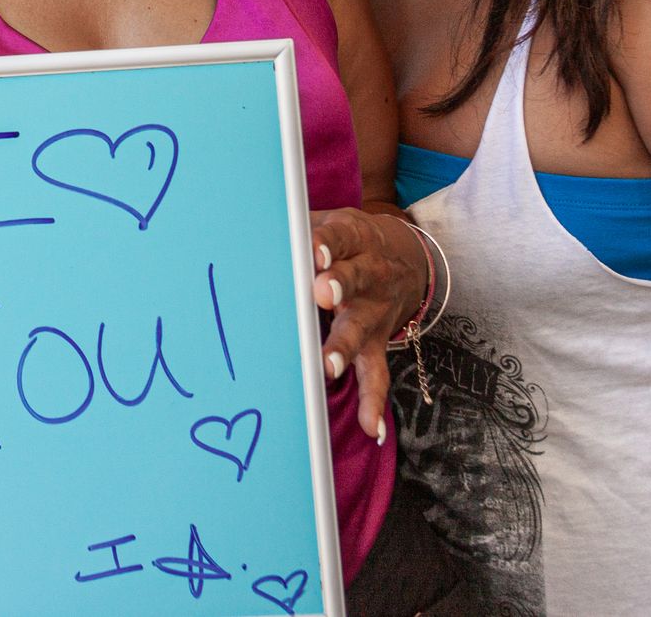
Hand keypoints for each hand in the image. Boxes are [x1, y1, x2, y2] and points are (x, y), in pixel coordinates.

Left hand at [310, 208, 426, 443]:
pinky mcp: (377, 341)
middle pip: (354, 279)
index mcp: (352, 238)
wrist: (404, 256)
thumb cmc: (345, 239)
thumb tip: (246, 226)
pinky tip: (373, 429)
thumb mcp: (329, 221)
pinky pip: (377, 373)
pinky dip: (374, 401)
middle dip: (339, 286)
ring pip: (359, 329)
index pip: (338, 238)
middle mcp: (368, 274)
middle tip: (321, 294)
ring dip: (343, 347)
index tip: (313, 253)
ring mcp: (373, 312)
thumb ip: (295, 226)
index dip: (326, 245)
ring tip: (328, 367)